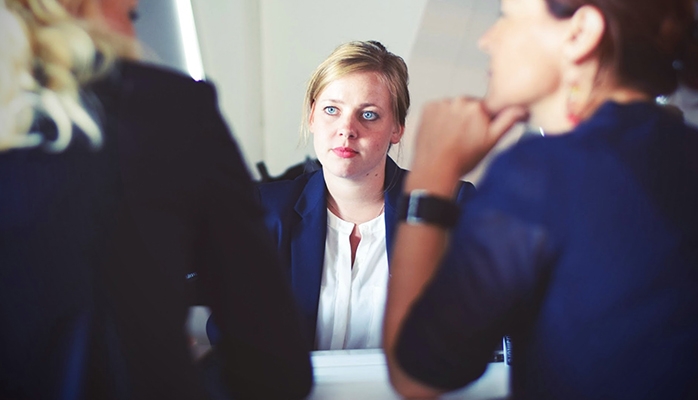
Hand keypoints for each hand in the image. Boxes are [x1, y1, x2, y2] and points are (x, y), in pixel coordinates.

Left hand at [411, 97, 526, 182]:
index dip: (483, 121)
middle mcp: (459, 101)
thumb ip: (508, 121)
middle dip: (468, 118)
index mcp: (477, 107)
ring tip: (451, 137)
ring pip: (453, 107)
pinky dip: (439, 117)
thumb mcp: (492, 141)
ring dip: (453, 117)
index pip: (486, 107)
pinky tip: (441, 132)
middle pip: (468, 106)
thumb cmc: (462, 160)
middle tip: (464, 138)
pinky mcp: (428, 107)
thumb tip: (521, 109)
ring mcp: (442, 104)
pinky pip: (438, 108)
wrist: (435, 169)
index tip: (478, 131)